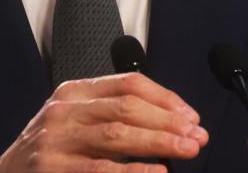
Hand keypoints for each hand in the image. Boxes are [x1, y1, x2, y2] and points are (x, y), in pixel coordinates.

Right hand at [0, 73, 207, 172]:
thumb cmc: (50, 153)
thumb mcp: (74, 122)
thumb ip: (111, 115)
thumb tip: (170, 120)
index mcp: (73, 92)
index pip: (127, 83)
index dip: (164, 98)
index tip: (191, 116)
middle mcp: (63, 110)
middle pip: (126, 107)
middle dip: (168, 121)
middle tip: (198, 135)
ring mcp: (56, 140)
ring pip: (116, 135)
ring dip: (158, 142)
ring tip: (187, 150)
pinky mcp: (53, 169)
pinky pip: (101, 170)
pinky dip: (134, 172)